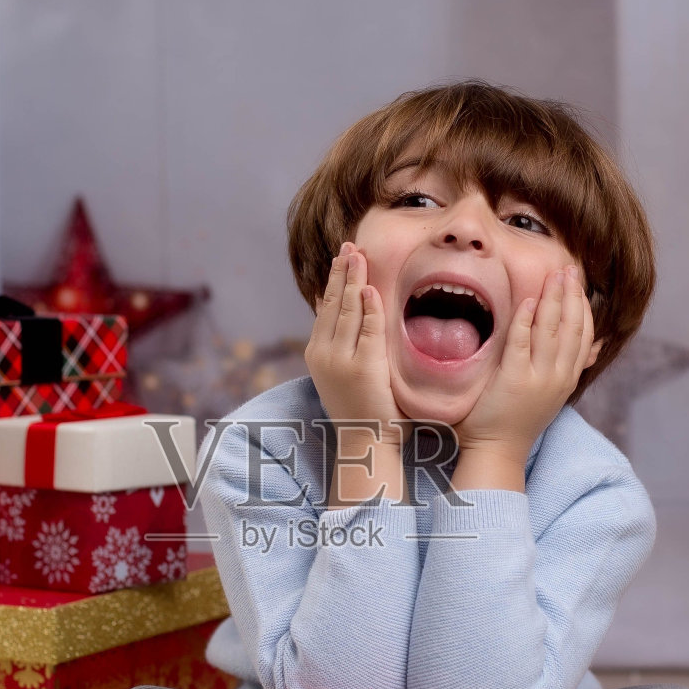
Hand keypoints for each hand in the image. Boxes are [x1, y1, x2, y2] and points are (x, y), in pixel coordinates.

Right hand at [304, 242, 404, 442]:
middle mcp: (324, 354)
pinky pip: (369, 328)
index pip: (325, 310)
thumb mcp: (341, 375)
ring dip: (354, 279)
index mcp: (317, 355)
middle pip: (334, 304)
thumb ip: (340, 346)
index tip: (339, 259)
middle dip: (342, 272)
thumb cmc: (360, 411)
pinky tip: (371, 287)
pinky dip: (370, 306)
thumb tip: (337, 314)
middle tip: (350, 245)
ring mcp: (342, 360)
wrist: (365, 443)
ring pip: (348, 311)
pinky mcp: (364, 366)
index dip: (332, 282)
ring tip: (359, 255)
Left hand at [454, 264, 600, 462]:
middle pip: (572, 328)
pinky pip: (521, 343)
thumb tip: (595, 346)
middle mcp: (558, 377)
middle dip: (572, 295)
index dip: (583, 306)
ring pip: (551, 331)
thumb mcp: (553, 394)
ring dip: (554, 300)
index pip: (584, 335)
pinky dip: (526, 320)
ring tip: (553, 276)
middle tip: (568, 268)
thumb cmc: (518, 421)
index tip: (578, 282)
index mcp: (567, 379)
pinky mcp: (513, 380)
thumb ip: (568, 367)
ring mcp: (537, 379)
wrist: (498, 452)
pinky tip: (529, 301)